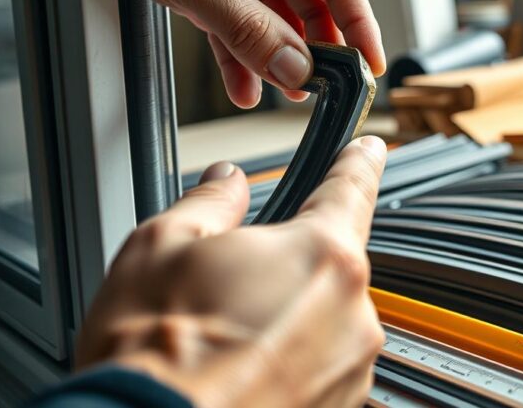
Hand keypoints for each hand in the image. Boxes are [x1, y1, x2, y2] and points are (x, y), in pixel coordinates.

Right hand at [76, 137, 387, 407]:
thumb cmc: (153, 357)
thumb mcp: (161, 247)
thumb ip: (210, 203)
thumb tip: (226, 182)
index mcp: (321, 256)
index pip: (352, 189)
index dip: (359, 163)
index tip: (369, 150)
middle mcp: (352, 314)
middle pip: (328, 265)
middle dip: (285, 267)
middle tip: (226, 292)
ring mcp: (350, 369)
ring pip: (323, 321)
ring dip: (285, 322)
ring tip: (223, 345)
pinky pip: (319, 369)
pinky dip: (286, 366)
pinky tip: (239, 373)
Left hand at [137, 0, 385, 106]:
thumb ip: (247, 28)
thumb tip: (294, 69)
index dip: (360, 26)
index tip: (369, 65)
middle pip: (314, 10)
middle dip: (318, 52)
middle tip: (325, 90)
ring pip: (281, 28)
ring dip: (282, 62)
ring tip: (287, 94)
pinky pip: (245, 35)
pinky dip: (246, 64)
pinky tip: (246, 90)